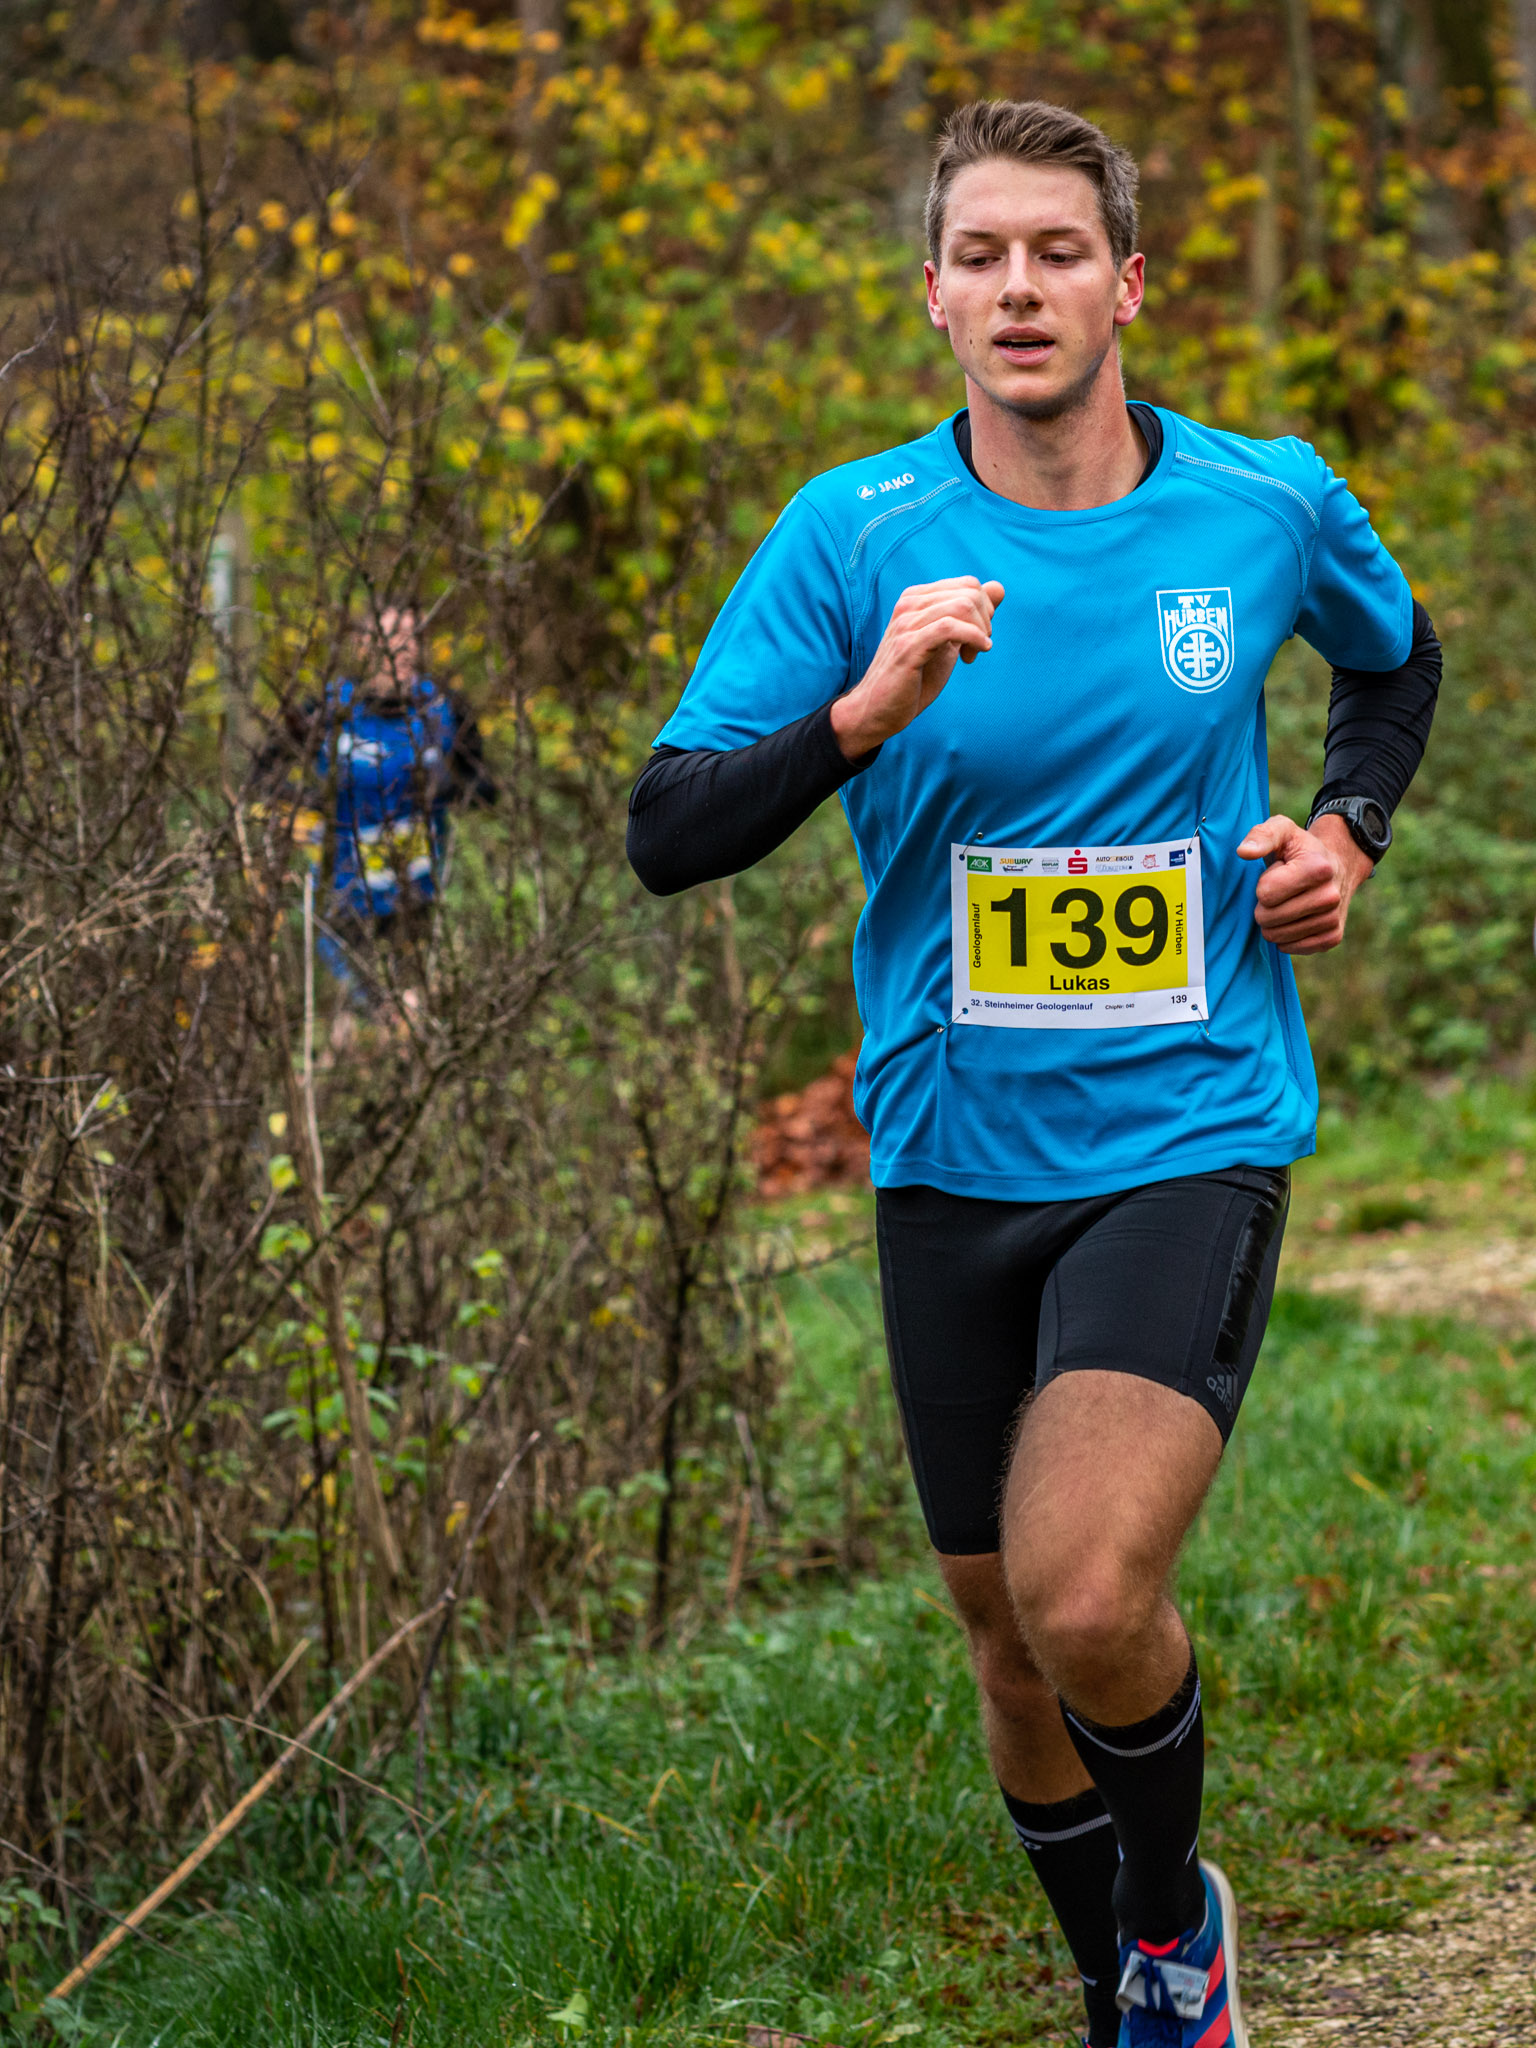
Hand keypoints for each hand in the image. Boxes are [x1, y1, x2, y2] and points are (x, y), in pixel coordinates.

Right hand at [831, 576, 1004, 759]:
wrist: (879, 710)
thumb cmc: (914, 678)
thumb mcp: (948, 642)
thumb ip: (971, 615)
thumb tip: (998, 588)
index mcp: (916, 598)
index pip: (968, 584)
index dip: (985, 611)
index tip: (979, 638)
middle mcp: (909, 604)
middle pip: (969, 592)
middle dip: (985, 621)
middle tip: (978, 648)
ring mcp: (906, 623)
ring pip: (962, 606)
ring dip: (980, 632)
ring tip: (971, 655)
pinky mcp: (908, 646)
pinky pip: (950, 627)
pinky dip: (972, 639)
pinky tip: (973, 655)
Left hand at [1237, 812, 1373, 954]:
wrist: (1338, 866)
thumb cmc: (1301, 849)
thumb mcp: (1282, 830)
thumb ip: (1261, 836)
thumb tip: (1244, 852)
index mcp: (1318, 868)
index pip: (1265, 893)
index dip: (1264, 884)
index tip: (1278, 873)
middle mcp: (1330, 896)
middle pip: (1269, 918)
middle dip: (1264, 906)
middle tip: (1280, 891)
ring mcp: (1333, 919)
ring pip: (1277, 936)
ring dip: (1274, 922)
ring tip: (1289, 902)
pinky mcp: (1333, 937)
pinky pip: (1291, 948)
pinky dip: (1285, 936)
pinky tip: (1294, 918)